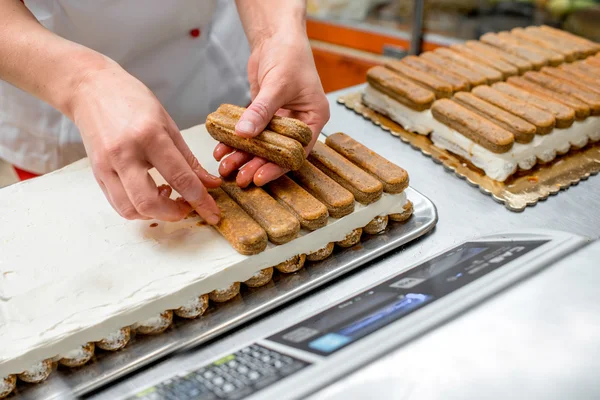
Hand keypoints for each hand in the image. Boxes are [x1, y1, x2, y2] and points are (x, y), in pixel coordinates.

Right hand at [72, 65, 221, 222]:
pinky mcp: (96, 173)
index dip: (201, 200)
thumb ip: (189, 159)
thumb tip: (209, 184)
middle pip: (149, 203)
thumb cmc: (132, 101)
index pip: (180, 178)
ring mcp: (106, 166)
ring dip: (154, 214)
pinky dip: (138, 209)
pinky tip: (150, 194)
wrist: (91, 89)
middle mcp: (124, 154)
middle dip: (174, 214)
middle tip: (188, 206)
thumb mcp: (168, 124)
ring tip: (167, 197)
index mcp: (149, 136)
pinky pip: (118, 204)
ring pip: (131, 210)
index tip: (213, 213)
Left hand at [214, 34, 329, 186]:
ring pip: (262, 145)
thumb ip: (261, 110)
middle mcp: (298, 123)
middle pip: (277, 152)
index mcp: (313, 118)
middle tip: (239, 178)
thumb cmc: (289, 54)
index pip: (296, 151)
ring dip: (243, 156)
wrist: (276, 36)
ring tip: (226, 166)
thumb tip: (245, 134)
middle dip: (256, 165)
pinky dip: (236, 141)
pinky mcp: (264, 115)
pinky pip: (250, 133)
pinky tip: (222, 149)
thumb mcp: (278, 84)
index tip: (259, 177)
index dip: (278, 166)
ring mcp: (280, 120)